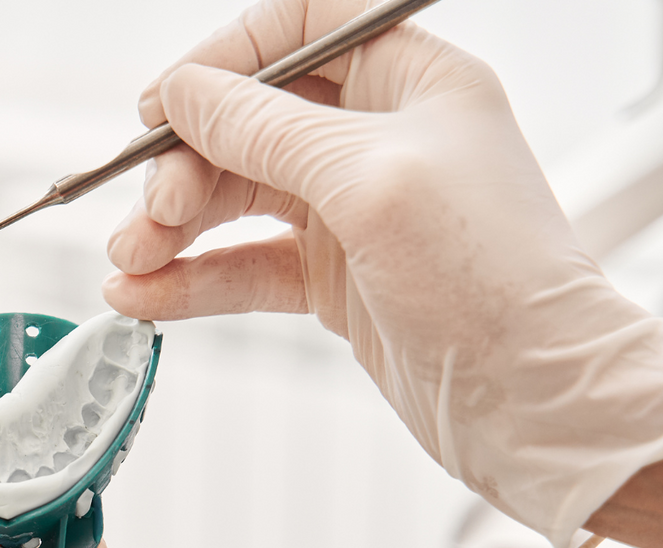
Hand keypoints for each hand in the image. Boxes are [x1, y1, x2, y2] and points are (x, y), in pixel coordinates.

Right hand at [102, 0, 662, 547]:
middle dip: (184, 164)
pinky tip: (143, 296)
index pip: (300, 30)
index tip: (162, 104)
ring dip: (172, 228)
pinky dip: (189, 279)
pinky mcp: (333, 280)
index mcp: (411, 81)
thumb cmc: (489, 274)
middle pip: (248, 122)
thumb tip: (185, 92)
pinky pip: (242, 265)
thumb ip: (265, 129)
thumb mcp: (367, 178)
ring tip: (131, 262)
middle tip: (153, 212)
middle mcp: (379, 138)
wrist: (531, 397)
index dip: (226, 58)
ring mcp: (352, 212)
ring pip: (234, 198)